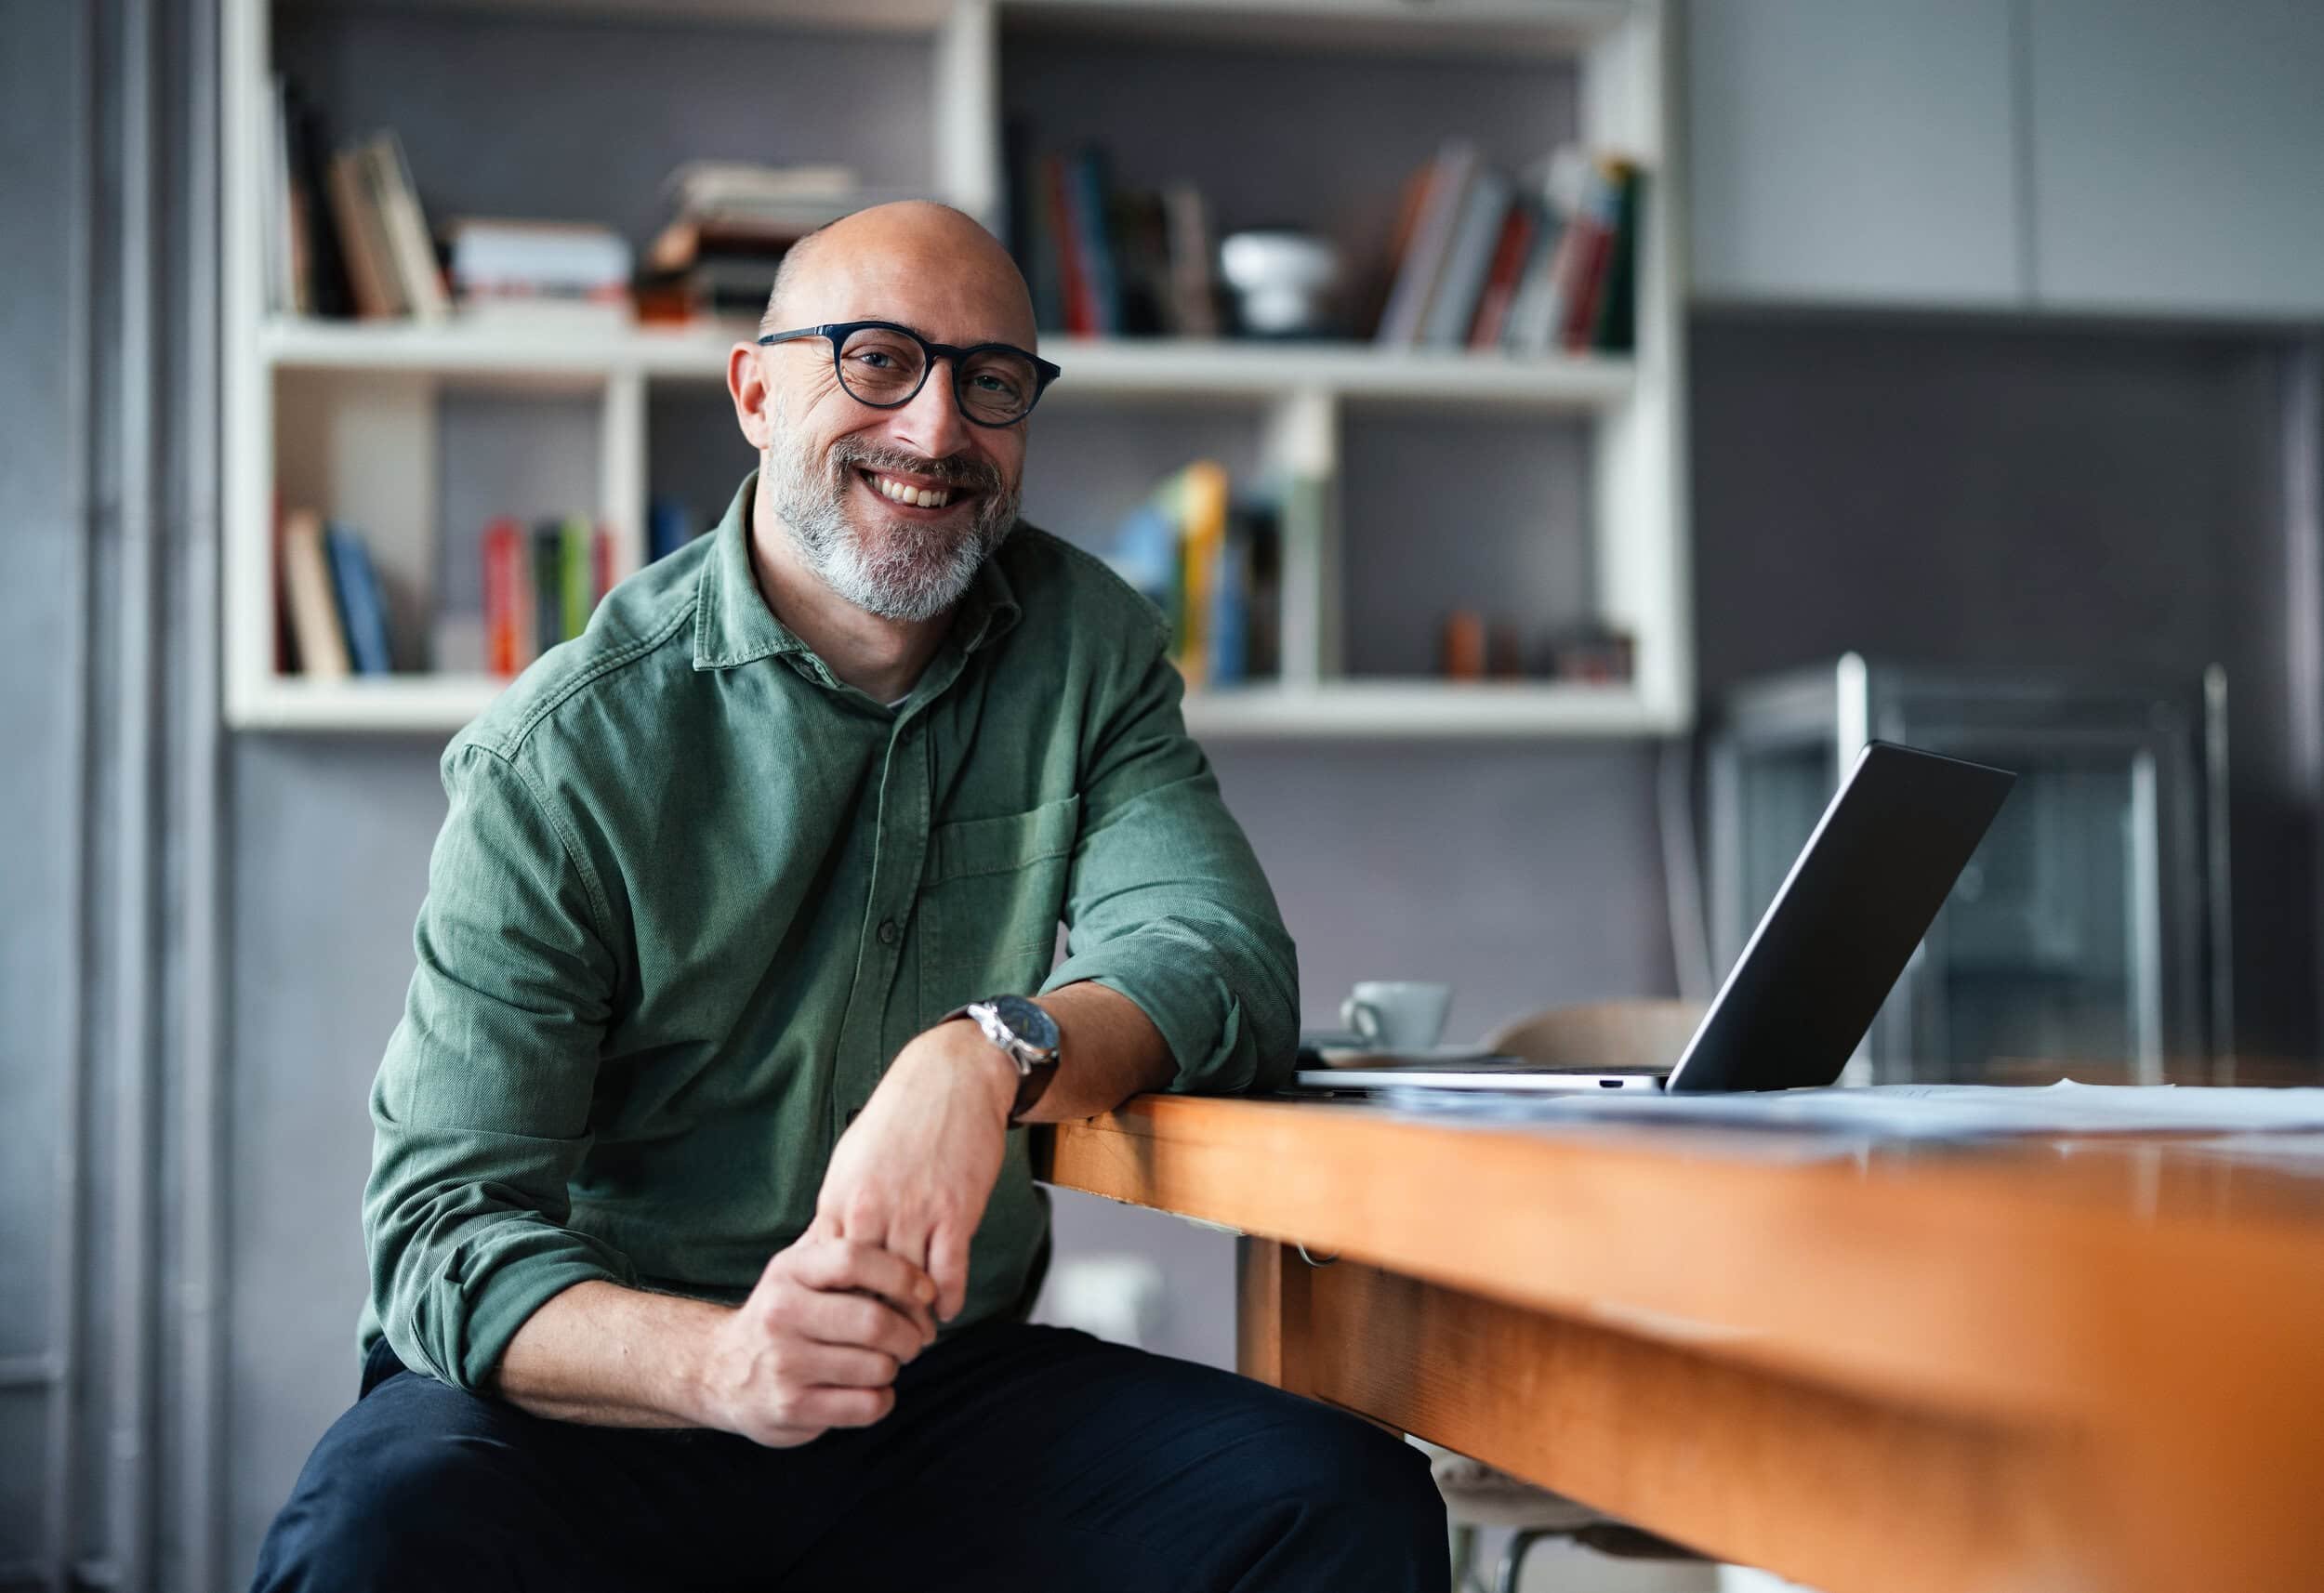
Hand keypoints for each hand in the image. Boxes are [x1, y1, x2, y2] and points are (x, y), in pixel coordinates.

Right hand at [694, 1229, 939, 1446]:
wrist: (720, 1371)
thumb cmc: (782, 1312)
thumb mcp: (797, 1269)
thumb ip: (837, 1241)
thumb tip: (895, 1217)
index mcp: (788, 1272)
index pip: (854, 1260)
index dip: (902, 1274)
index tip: (926, 1291)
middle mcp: (781, 1314)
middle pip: (873, 1321)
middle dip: (910, 1333)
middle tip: (916, 1337)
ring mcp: (784, 1364)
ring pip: (876, 1366)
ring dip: (894, 1366)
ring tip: (887, 1361)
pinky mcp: (791, 1409)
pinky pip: (866, 1405)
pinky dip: (882, 1398)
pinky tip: (871, 1389)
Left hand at [813, 1020, 1016, 1322]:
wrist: (950, 1079)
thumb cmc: (899, 1119)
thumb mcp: (851, 1162)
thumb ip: (839, 1211)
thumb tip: (823, 1254)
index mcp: (840, 1201)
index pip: (826, 1275)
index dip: (833, 1309)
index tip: (840, 1330)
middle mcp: (872, 1212)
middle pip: (864, 1291)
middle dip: (871, 1325)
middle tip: (879, 1349)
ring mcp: (915, 1214)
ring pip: (907, 1291)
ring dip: (912, 1321)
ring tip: (914, 1339)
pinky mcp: (955, 1214)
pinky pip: (949, 1276)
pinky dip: (948, 1301)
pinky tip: (946, 1310)